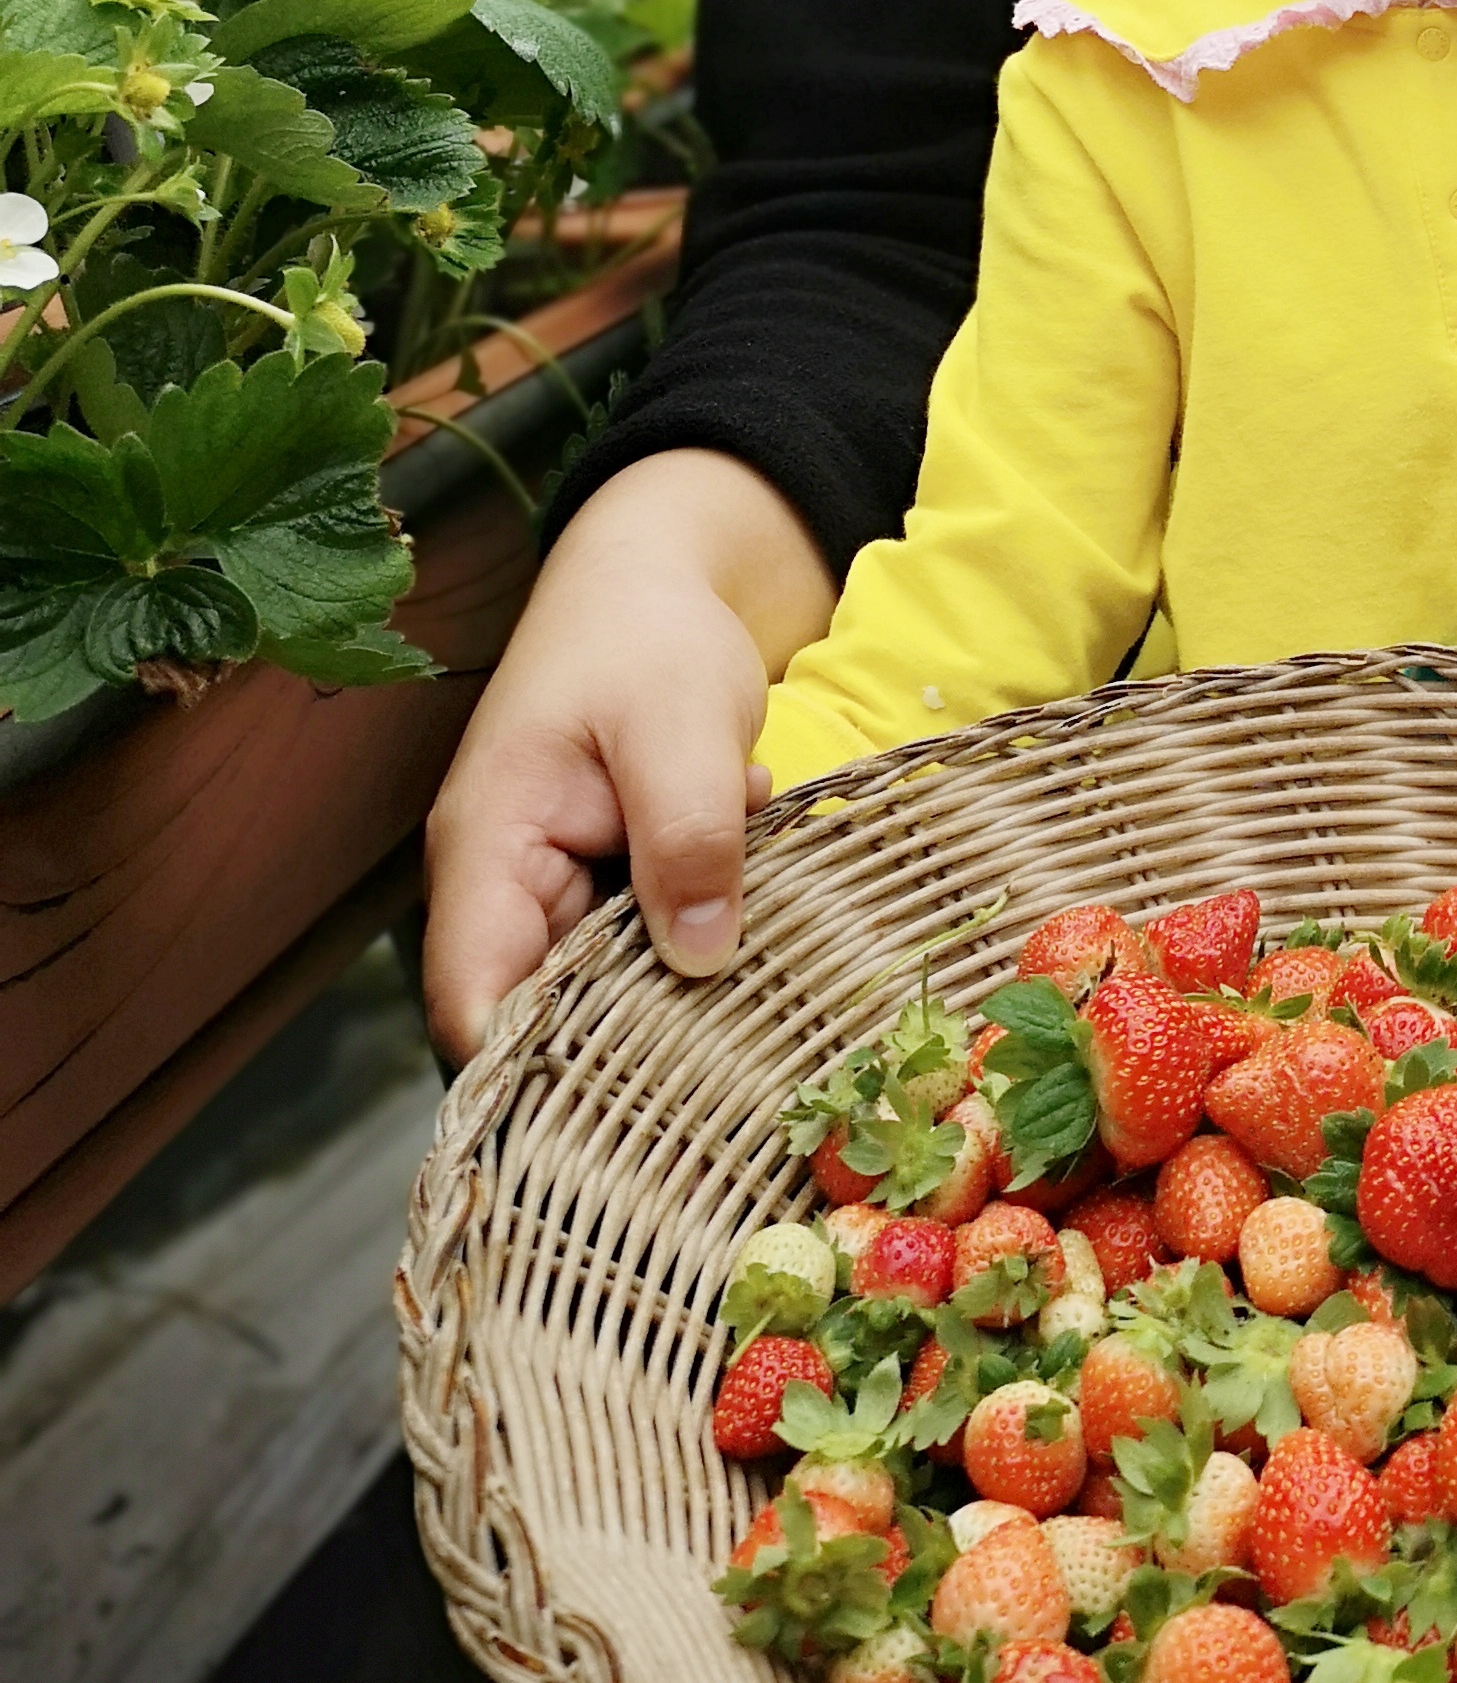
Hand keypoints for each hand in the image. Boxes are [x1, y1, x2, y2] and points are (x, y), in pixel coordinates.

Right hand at [421, 450, 829, 1061]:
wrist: (657, 578)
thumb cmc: (647, 635)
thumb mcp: (681, 723)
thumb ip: (688, 834)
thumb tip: (703, 959)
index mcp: (487, 848)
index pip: (472, 1000)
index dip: (527, 1071)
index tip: (626, 1104)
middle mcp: (503, 886)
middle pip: (536, 1015)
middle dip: (628, 1040)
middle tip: (733, 1045)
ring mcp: (552, 888)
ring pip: (598, 987)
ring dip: (676, 979)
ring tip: (757, 955)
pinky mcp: (604, 883)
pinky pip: (642, 943)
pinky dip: (699, 929)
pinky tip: (753, 884)